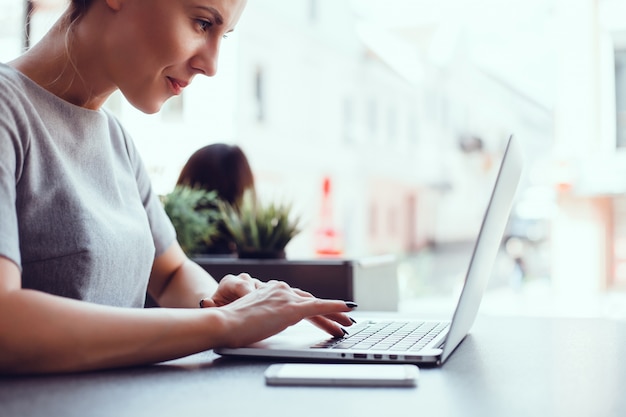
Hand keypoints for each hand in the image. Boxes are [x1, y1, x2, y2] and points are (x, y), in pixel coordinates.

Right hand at [202, 274, 355, 343]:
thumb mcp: (250, 317)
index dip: (313, 309)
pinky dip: (336, 306)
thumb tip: (270, 322)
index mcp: (271, 290)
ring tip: (348, 324)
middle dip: (330, 313)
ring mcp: (286, 297)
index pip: (298, 299)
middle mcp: (281, 289)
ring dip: (336, 315)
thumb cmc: (230, 324)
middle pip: (311, 302)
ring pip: (318, 306)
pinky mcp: (291, 308)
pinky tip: (349, 308)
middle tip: (344, 321)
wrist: (223, 322)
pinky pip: (320, 306)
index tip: (323, 317)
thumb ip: (264, 315)